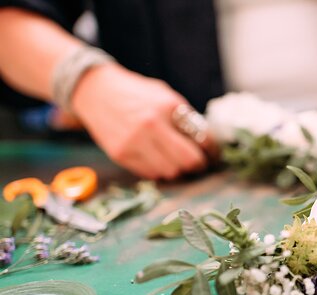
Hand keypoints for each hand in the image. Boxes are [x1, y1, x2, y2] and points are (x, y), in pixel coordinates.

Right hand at [71, 64, 207, 179]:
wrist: (96, 92)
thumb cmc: (138, 94)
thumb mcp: (167, 97)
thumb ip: (186, 118)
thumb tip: (207, 144)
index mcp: (168, 107)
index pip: (202, 138)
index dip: (213, 150)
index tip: (214, 155)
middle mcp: (151, 125)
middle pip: (188, 161)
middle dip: (198, 165)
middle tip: (200, 163)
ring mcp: (134, 142)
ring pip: (170, 172)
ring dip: (178, 170)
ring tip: (178, 161)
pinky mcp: (121, 155)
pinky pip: (150, 174)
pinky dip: (160, 170)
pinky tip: (159, 160)